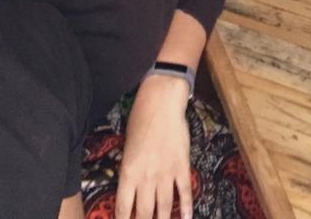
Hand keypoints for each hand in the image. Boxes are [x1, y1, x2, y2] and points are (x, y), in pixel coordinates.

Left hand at [115, 74, 192, 218]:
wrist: (161, 104)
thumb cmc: (140, 119)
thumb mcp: (127, 146)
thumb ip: (130, 168)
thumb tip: (132, 185)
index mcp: (128, 173)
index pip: (124, 208)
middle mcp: (146, 178)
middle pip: (144, 212)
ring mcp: (166, 173)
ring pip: (164, 206)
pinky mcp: (182, 166)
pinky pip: (184, 191)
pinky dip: (186, 207)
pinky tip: (187, 218)